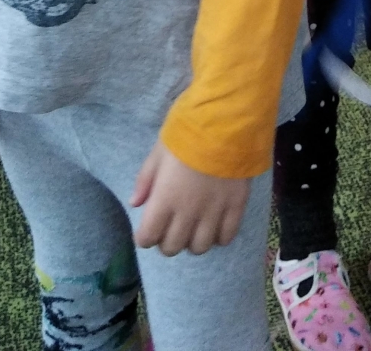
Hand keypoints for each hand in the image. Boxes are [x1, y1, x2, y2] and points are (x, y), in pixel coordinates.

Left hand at [130, 141, 249, 254]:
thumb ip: (145, 179)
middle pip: (173, 247)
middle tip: (169, 228)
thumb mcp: (159, 151)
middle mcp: (187, 212)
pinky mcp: (236, 207)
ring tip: (193, 228)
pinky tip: (215, 225)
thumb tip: (135, 203)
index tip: (148, 229)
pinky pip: (226, 237)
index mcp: (164, 199)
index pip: (148, 237)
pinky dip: (218, 237)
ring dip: (192, 242)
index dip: (145, 237)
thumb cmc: (188, 133)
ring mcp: (214, 212)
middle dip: (166, 242)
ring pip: (199, 247)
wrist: (226, 121)